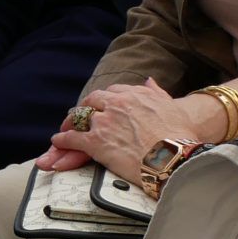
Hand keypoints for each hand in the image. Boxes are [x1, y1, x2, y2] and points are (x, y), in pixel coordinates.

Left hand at [45, 79, 209, 179]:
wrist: (174, 158)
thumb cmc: (180, 136)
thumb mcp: (171, 107)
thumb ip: (157, 92)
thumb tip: (149, 80)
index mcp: (134, 95)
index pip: (113, 92)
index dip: (106, 99)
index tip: (103, 104)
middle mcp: (116, 105)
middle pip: (93, 100)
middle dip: (86, 107)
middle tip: (81, 115)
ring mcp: (104, 123)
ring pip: (80, 117)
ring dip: (71, 122)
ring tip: (66, 128)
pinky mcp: (95, 142)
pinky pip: (72, 138)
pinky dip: (63, 139)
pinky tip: (58, 141)